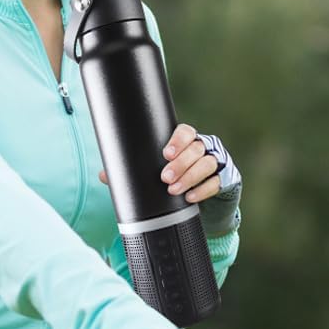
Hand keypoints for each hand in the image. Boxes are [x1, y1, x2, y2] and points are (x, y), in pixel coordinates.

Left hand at [97, 123, 225, 203]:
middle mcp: (202, 147)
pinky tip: (190, 197)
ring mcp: (216, 162)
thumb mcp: (154, 171)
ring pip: (208, 163)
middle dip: (181, 163)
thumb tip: (104, 175)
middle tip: (165, 177)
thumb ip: (132, 171)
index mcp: (185, 140)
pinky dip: (203, 190)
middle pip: (197, 148)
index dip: (177, 140)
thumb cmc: (173, 176)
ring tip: (175, 190)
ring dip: (190, 177)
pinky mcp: (224, 180)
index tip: (165, 153)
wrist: (200, 194)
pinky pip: (216, 182)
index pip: (185, 131)